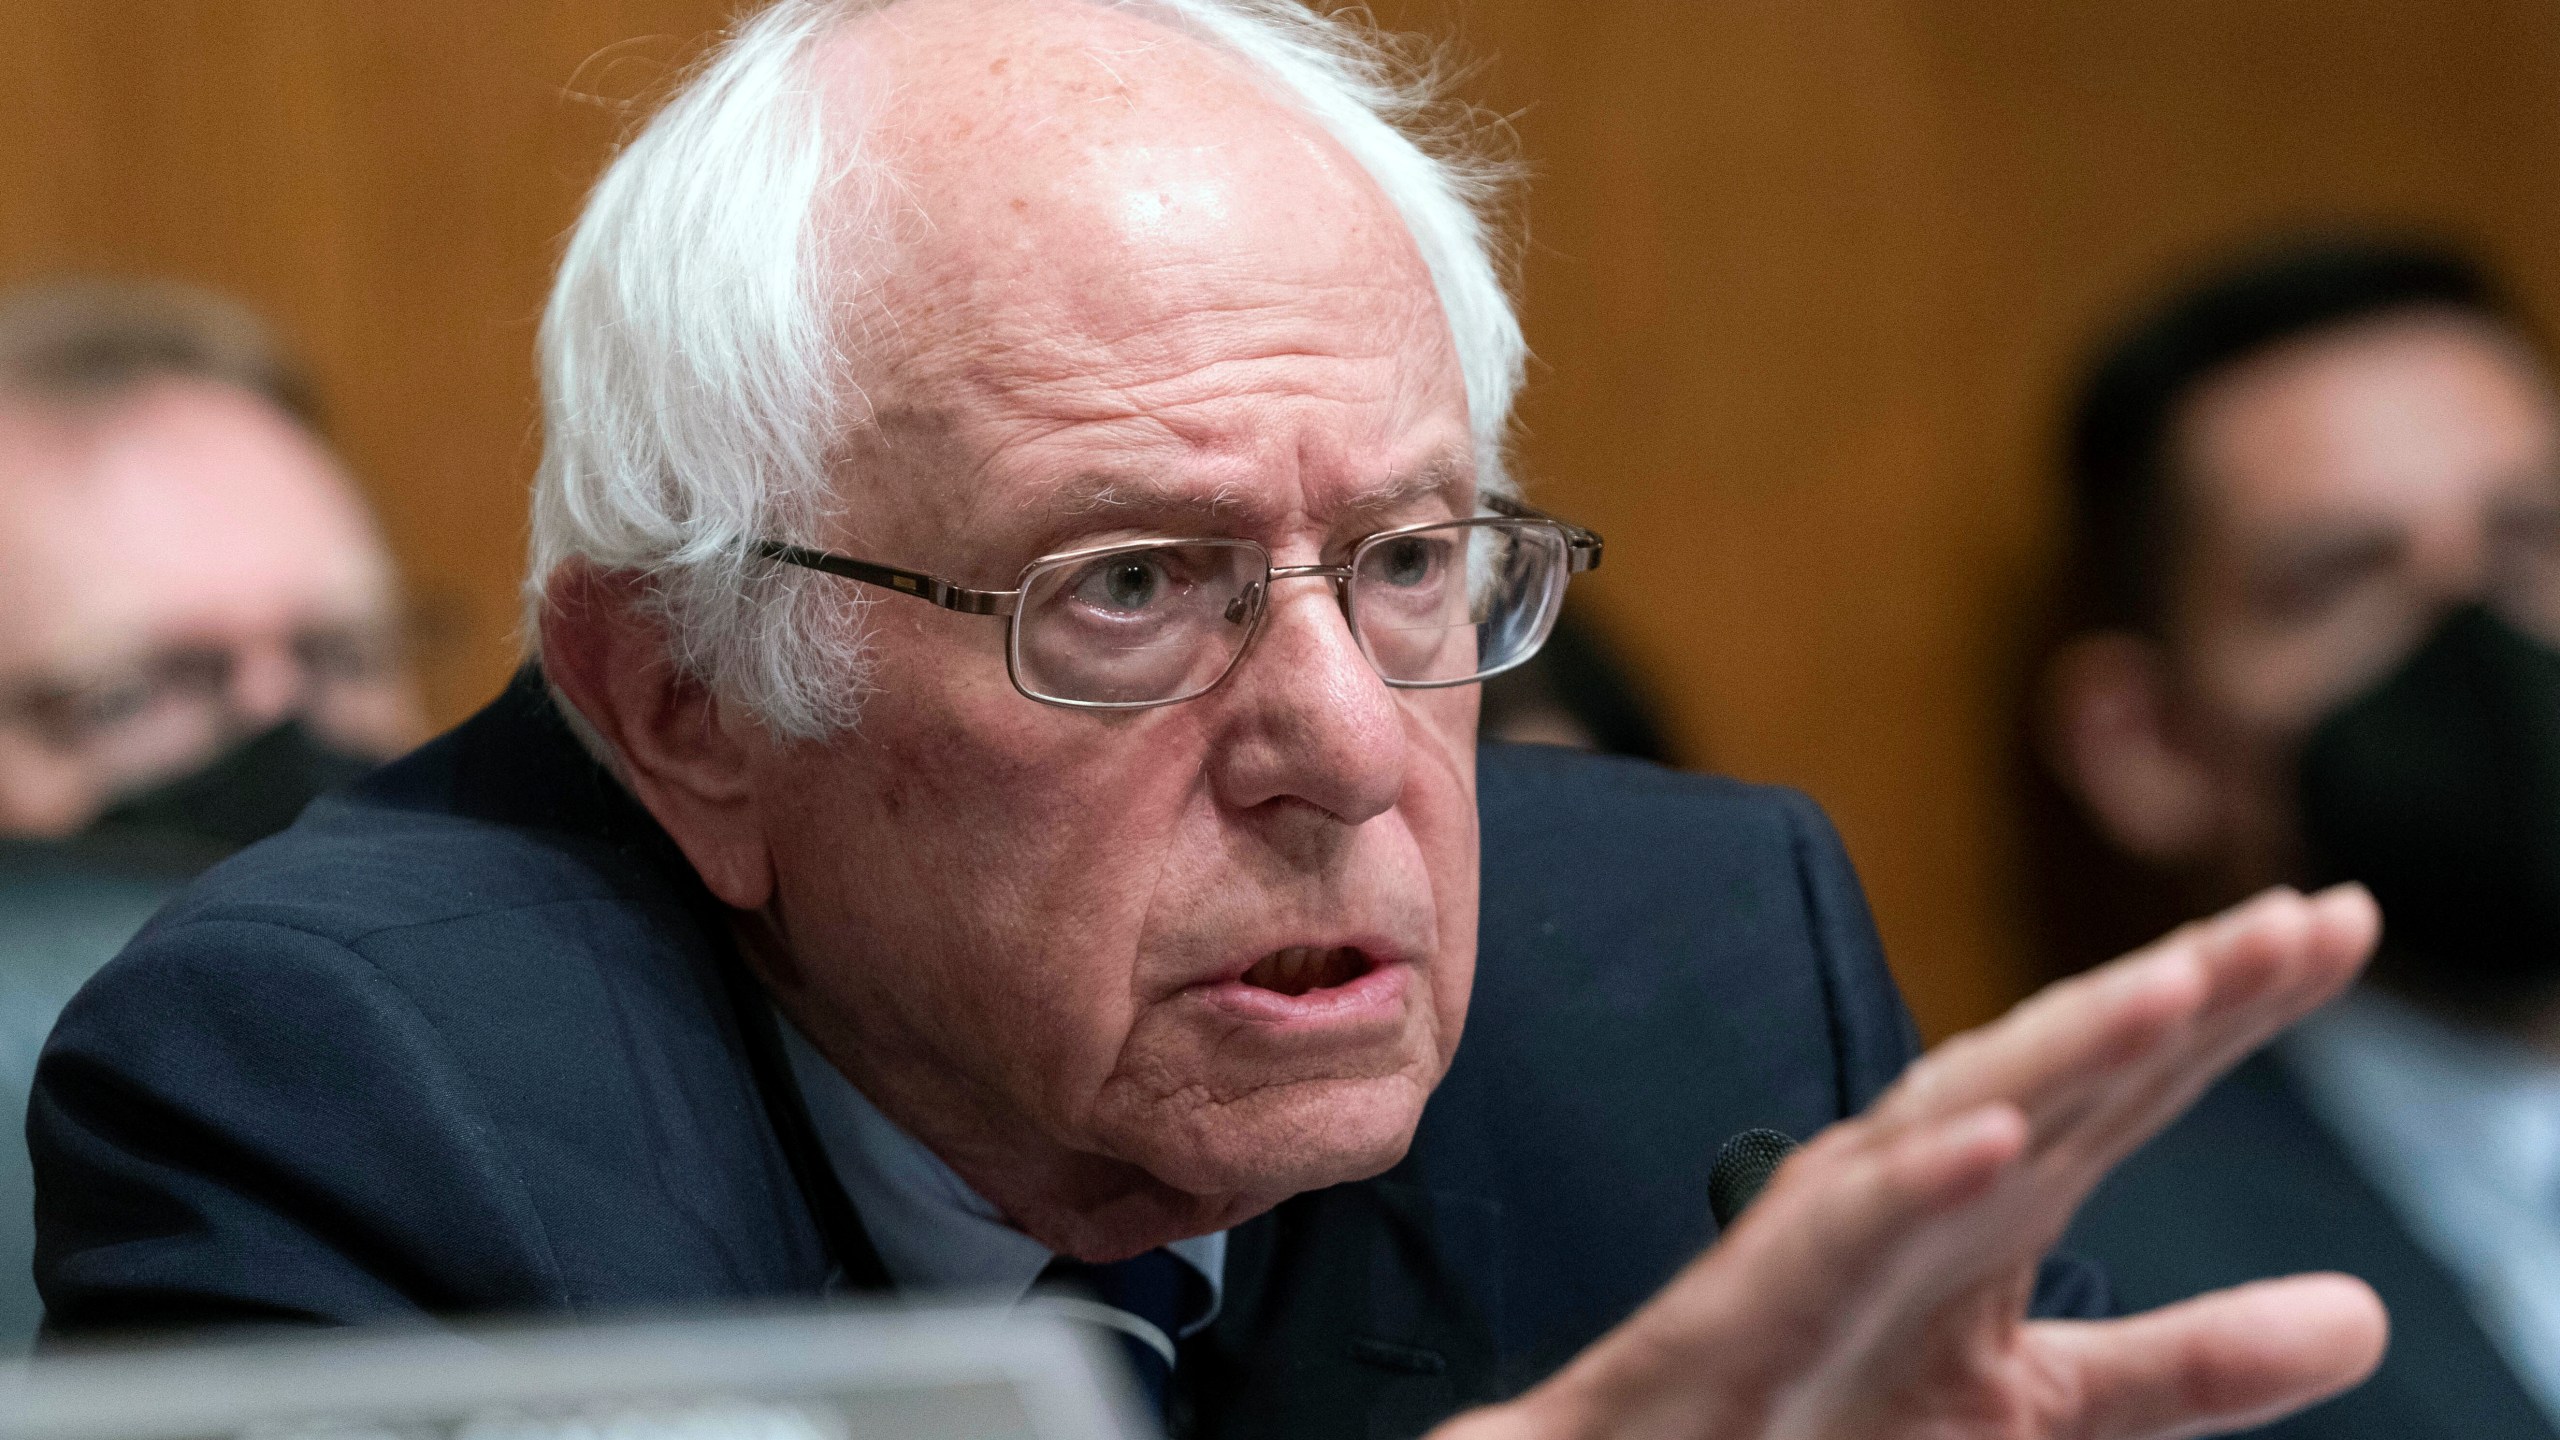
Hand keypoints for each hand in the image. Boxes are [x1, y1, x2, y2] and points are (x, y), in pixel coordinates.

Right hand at [1434, 884, 2385, 1439]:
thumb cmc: (1823, 1426)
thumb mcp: (2046, 1405)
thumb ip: (2196, 1361)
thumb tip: (2366, 1316)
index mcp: (1994, 1204)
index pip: (2133, 1085)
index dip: (2238, 1004)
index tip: (2345, 923)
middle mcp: (1921, 1191)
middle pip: (2065, 1068)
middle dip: (2183, 989)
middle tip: (2312, 920)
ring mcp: (1838, 1235)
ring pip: (1959, 1115)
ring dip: (2066, 1047)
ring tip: (2184, 987)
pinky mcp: (1761, 1301)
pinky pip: (1845, 1231)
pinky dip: (1920, 1180)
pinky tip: (2002, 1139)